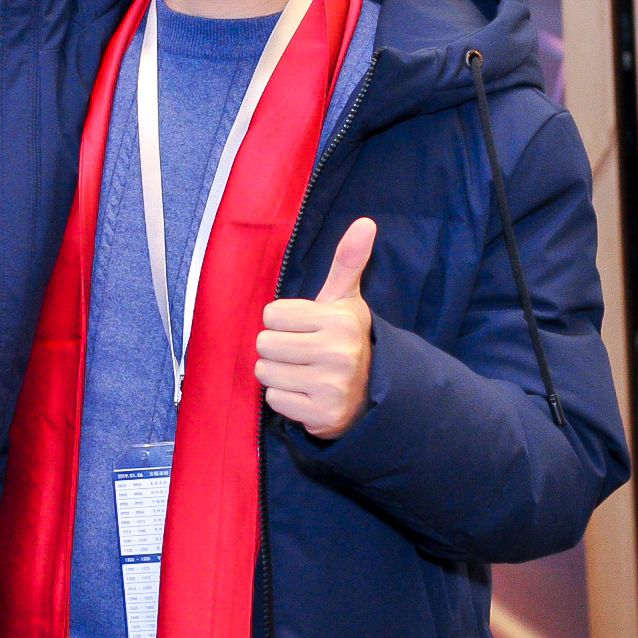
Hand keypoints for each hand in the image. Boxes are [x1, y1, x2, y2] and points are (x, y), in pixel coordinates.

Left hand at [255, 217, 374, 439]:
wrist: (373, 392)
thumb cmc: (346, 339)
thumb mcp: (345, 300)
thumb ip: (348, 261)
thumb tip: (366, 221)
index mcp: (339, 320)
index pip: (271, 314)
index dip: (283, 322)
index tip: (305, 330)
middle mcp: (338, 353)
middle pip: (264, 343)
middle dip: (277, 349)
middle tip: (302, 354)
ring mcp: (331, 386)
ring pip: (265, 372)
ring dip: (278, 374)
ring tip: (303, 373)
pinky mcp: (323, 416)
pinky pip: (274, 400)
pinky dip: (285, 399)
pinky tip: (306, 395)